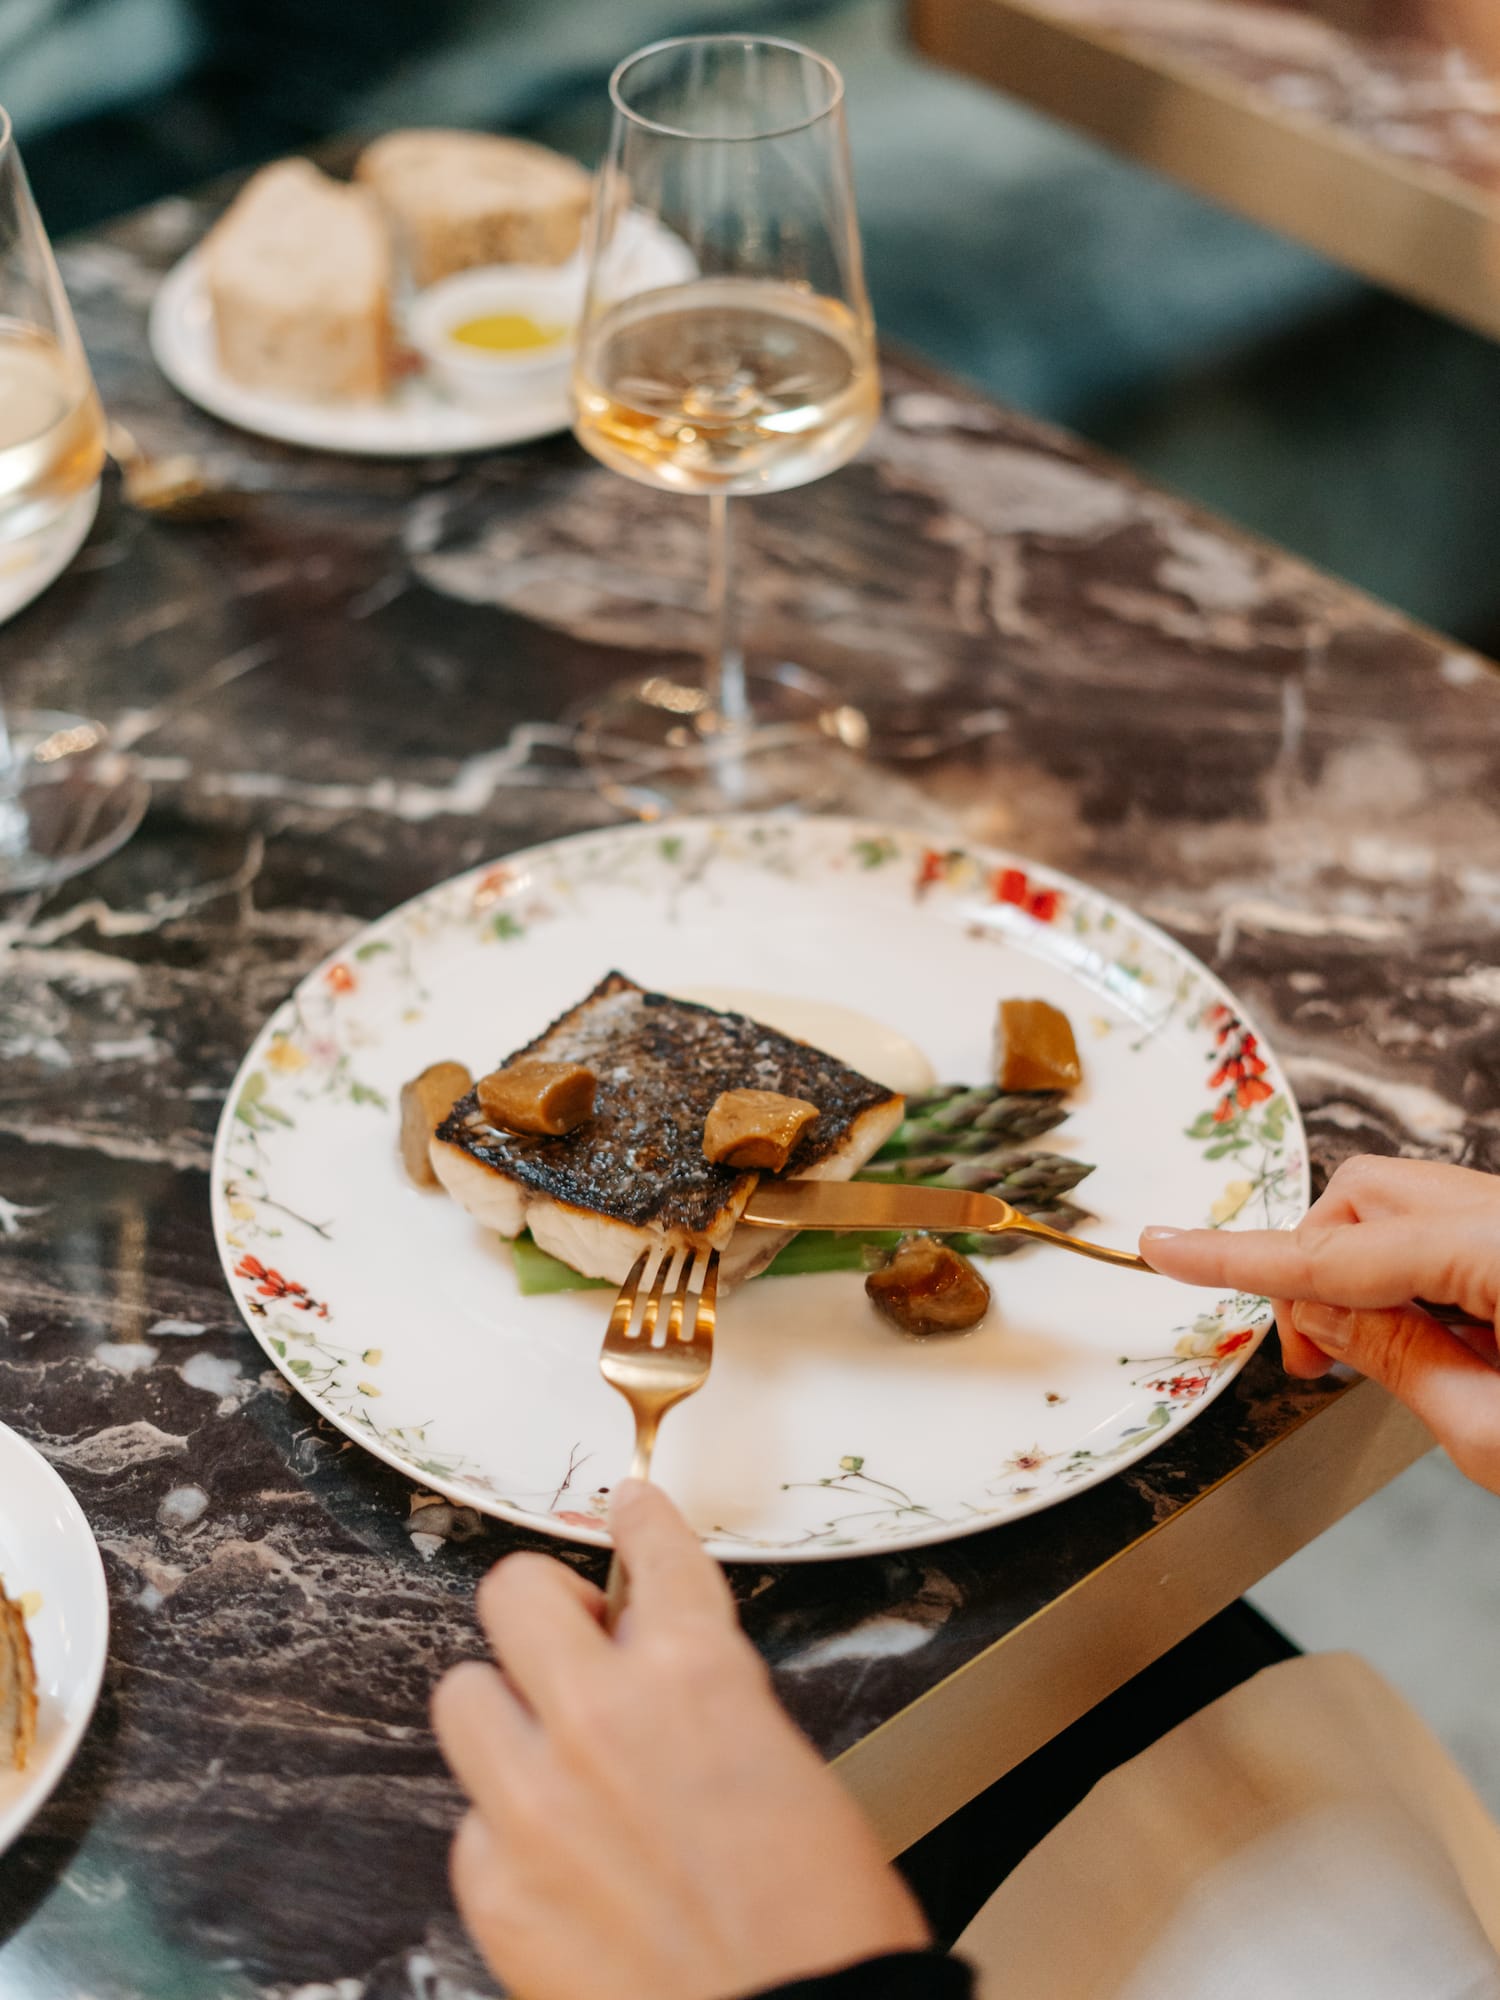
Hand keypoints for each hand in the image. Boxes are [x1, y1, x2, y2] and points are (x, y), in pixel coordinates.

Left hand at [432, 1480, 927, 1999]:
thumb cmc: (821, 1924)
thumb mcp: (790, 1769)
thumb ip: (709, 1704)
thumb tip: (670, 1688)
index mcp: (696, 1674)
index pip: (651, 1554)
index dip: (639, 1521)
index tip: (629, 1510)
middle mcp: (600, 1716)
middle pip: (514, 1593)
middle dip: (546, 1609)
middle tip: (574, 1645)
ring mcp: (533, 1801)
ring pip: (462, 1695)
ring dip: (506, 1714)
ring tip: (549, 1756)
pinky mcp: (493, 1887)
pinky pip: (470, 1823)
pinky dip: (506, 1833)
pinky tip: (558, 1865)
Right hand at [1138, 1156, 1499, 1492]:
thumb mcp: (1491, 1433)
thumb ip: (1398, 1361)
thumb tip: (1318, 1314)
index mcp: (1499, 1249)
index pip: (1337, 1249)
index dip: (1239, 1257)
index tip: (1166, 1248)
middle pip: (1366, 1198)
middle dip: (1314, 1263)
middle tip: (1313, 1359)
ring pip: (1407, 1205)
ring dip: (1366, 1270)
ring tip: (1373, 1355)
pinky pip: (1451, 1227)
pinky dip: (1418, 1274)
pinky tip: (1439, 1338)